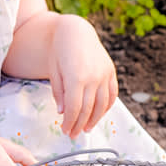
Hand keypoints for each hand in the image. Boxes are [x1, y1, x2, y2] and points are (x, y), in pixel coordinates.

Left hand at [48, 15, 117, 137]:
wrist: (75, 31)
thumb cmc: (59, 50)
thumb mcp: (54, 72)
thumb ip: (59, 93)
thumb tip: (62, 112)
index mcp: (76, 77)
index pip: (74, 108)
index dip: (69, 122)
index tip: (65, 131)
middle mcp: (93, 77)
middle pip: (88, 109)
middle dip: (79, 124)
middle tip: (73, 134)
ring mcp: (104, 74)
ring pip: (102, 104)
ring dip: (94, 119)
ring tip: (86, 128)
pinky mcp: (111, 72)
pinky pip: (112, 94)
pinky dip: (107, 107)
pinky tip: (99, 115)